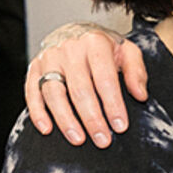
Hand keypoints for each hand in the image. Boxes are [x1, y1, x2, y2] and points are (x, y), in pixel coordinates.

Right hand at [25, 27, 146, 146]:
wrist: (76, 31)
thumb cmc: (104, 47)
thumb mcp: (128, 51)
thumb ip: (136, 72)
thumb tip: (140, 95)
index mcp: (95, 43)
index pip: (104, 78)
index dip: (112, 104)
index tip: (120, 126)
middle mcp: (69, 49)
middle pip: (79, 89)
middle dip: (92, 118)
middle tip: (103, 140)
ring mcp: (49, 58)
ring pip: (54, 93)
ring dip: (66, 119)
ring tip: (78, 139)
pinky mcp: (34, 68)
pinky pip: (32, 92)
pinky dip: (37, 112)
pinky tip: (47, 129)